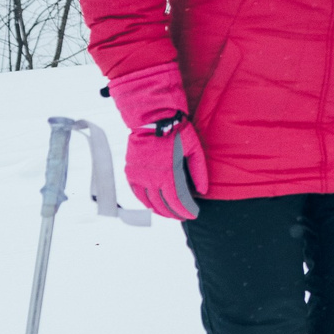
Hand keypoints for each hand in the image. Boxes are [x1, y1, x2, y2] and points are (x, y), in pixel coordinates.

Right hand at [107, 61, 205, 220]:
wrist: (152, 118)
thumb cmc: (177, 132)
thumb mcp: (194, 149)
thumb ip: (198, 172)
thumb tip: (202, 191)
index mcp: (167, 173)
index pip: (176, 201)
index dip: (184, 210)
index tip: (193, 214)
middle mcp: (150, 178)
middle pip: (162, 204)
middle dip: (173, 213)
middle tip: (183, 215)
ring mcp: (138, 175)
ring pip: (148, 201)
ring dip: (159, 209)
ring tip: (169, 212)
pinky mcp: (130, 171)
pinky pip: (136, 192)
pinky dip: (145, 200)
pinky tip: (153, 204)